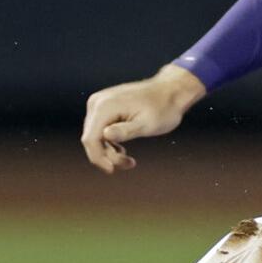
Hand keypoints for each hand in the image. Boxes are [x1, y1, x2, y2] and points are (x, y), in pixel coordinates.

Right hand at [80, 64, 207, 173]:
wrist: (170, 92)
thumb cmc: (163, 109)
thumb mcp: (148, 124)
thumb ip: (126, 131)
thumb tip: (106, 135)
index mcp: (105, 106)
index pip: (90, 139)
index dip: (98, 158)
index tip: (112, 170)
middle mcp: (97, 103)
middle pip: (91, 138)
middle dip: (107, 156)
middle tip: (129, 163)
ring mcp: (99, 104)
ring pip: (96, 136)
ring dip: (109, 151)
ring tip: (129, 160)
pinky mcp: (104, 107)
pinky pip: (100, 130)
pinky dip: (110, 143)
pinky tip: (123, 150)